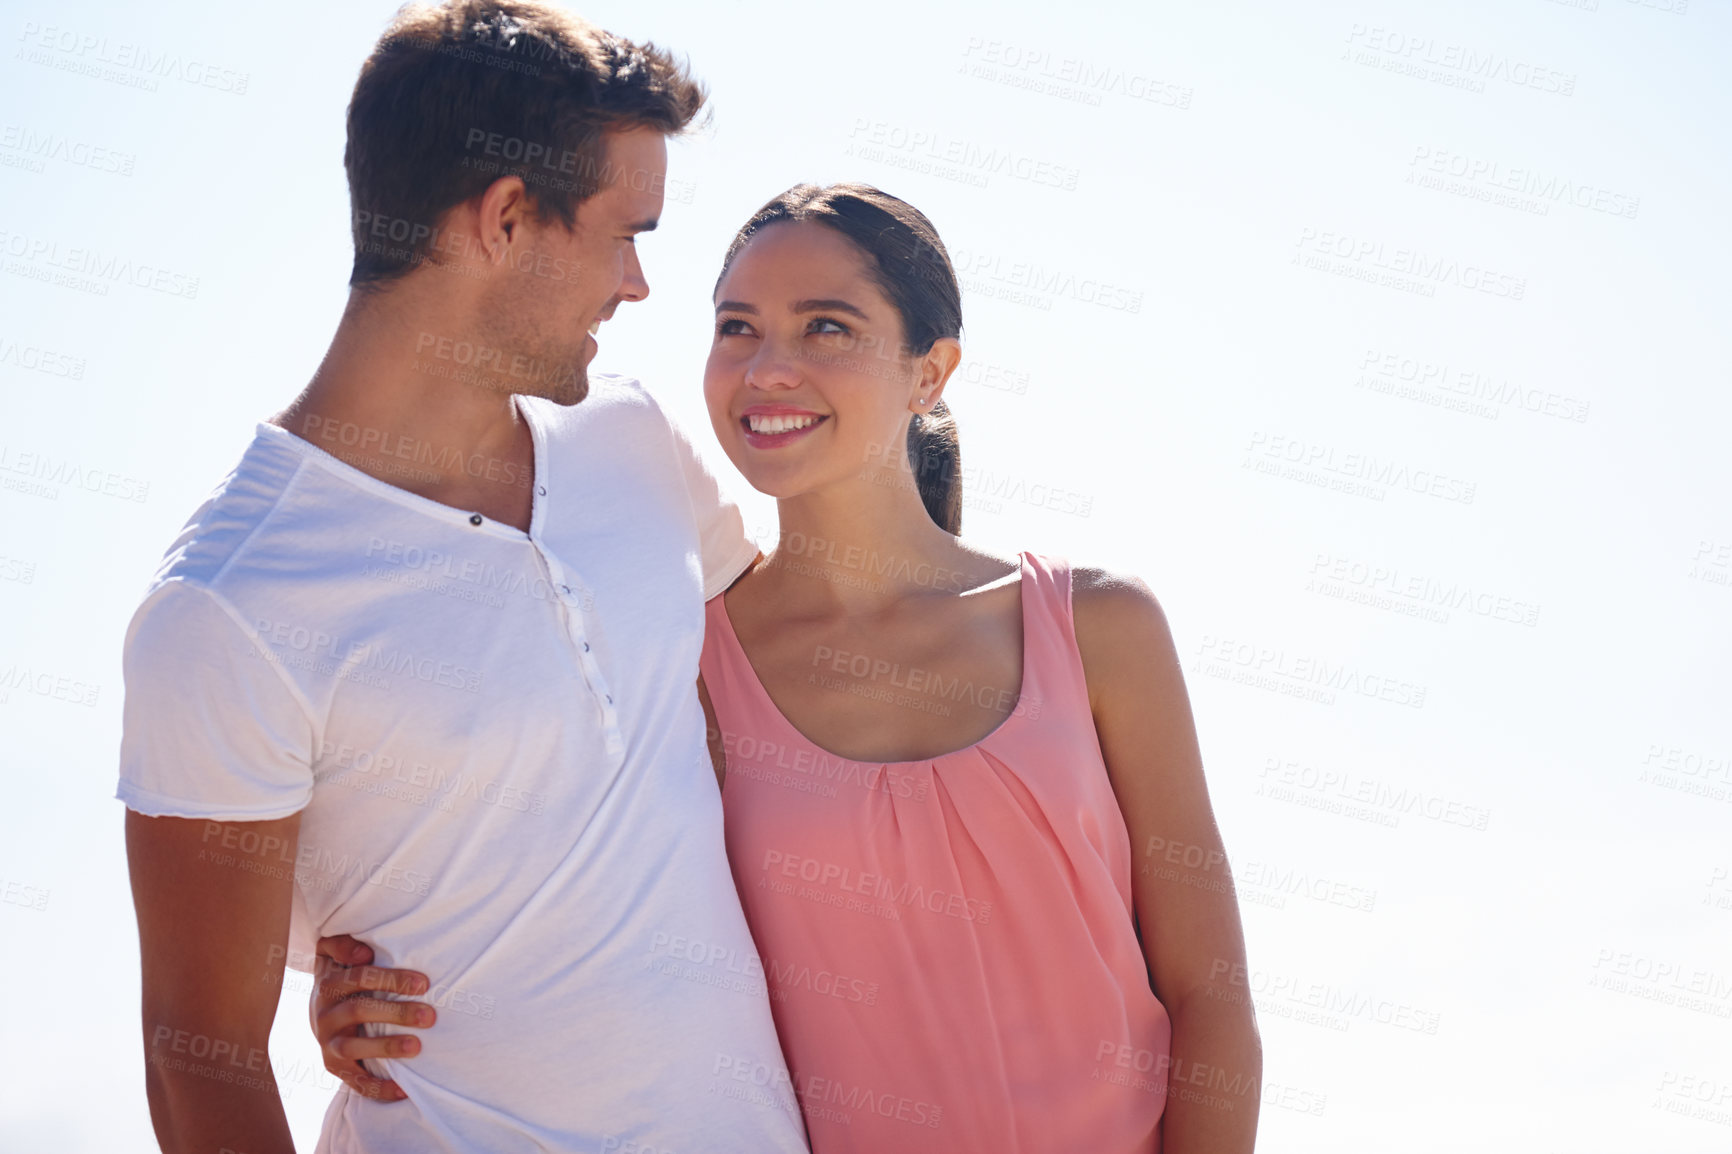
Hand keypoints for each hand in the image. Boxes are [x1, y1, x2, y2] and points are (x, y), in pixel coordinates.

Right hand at [310, 934, 433, 1101]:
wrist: (321, 1013)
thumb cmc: (342, 976)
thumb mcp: (333, 954)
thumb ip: (342, 943)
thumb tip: (364, 951)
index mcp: (328, 983)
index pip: (359, 977)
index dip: (391, 979)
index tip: (424, 983)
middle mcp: (324, 1014)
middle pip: (359, 1011)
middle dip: (396, 1013)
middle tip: (430, 1016)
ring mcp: (328, 1043)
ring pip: (353, 1047)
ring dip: (385, 1048)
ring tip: (416, 1047)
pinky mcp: (334, 1067)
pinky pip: (355, 1081)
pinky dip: (378, 1088)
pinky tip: (403, 1089)